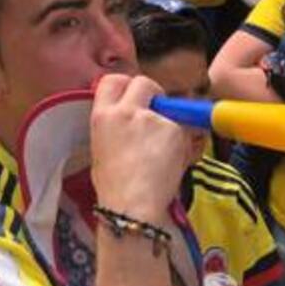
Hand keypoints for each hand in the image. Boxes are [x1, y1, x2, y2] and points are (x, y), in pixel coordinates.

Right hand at [91, 74, 190, 221]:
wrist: (132, 205)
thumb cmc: (113, 185)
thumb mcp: (101, 146)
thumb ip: (115, 125)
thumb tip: (131, 120)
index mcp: (102, 114)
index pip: (112, 80)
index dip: (126, 86)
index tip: (133, 97)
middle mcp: (125, 110)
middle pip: (144, 82)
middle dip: (154, 93)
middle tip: (157, 113)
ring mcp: (152, 118)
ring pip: (169, 110)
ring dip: (170, 124)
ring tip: (164, 153)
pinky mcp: (175, 130)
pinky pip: (184, 130)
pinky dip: (183, 143)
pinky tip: (173, 162)